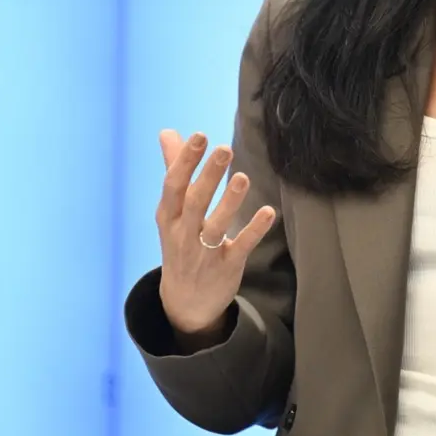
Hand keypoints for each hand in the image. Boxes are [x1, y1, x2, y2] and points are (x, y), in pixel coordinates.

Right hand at [153, 129, 275, 339]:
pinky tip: (268, 212)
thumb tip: (167, 132)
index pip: (174, 185)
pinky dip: (254, 230)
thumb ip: (174, 169)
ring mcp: (205, 252)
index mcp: (169, 216)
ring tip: (243, 177)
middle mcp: (184, 234)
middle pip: (195, 202)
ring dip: (230, 202)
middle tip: (224, 149)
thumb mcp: (172, 211)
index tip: (200, 136)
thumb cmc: (181, 244)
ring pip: (216, 226)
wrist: (185, 302)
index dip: (185, 161)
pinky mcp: (227, 266)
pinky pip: (241, 246)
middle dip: (208, 176)